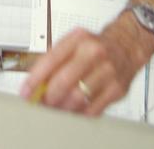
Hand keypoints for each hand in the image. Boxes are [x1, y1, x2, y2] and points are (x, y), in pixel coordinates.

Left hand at [19, 20, 150, 115]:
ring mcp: (107, 71)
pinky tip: (73, 111)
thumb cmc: (96, 45)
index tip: (26, 92)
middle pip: (64, 81)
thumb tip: (35, 84)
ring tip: (55, 108)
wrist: (127, 45)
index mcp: (79, 39)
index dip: (35, 80)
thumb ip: (53, 61)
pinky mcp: (117, 89)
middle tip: (41, 103)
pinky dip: (79, 114)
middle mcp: (94, 52)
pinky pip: (93, 109)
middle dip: (48, 97)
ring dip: (62, 107)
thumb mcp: (73, 43)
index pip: (51, 60)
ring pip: (78, 98)